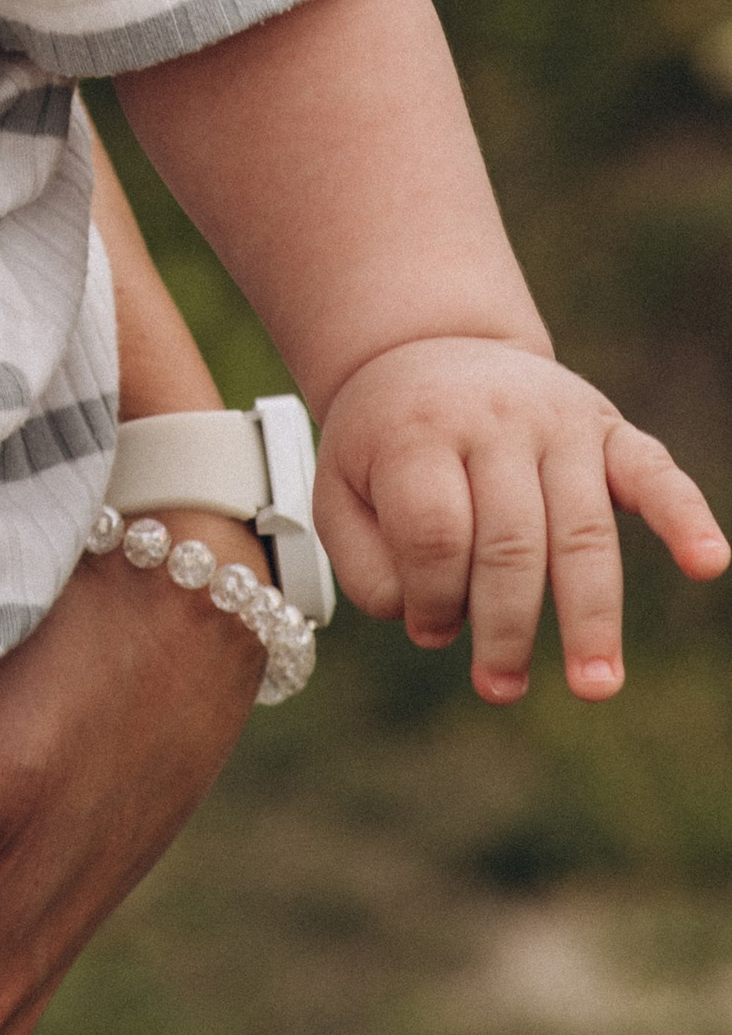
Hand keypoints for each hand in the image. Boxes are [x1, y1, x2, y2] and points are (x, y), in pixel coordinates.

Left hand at [316, 335, 729, 702]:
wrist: (429, 346)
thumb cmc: (386, 441)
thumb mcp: (339, 486)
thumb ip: (364, 563)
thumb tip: (425, 623)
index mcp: (416, 431)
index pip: (434, 532)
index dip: (431, 595)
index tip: (428, 628)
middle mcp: (494, 420)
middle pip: (509, 541)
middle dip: (506, 627)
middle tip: (498, 688)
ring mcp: (558, 421)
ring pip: (580, 529)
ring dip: (590, 615)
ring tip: (593, 685)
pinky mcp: (608, 428)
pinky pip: (653, 471)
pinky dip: (685, 516)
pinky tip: (708, 562)